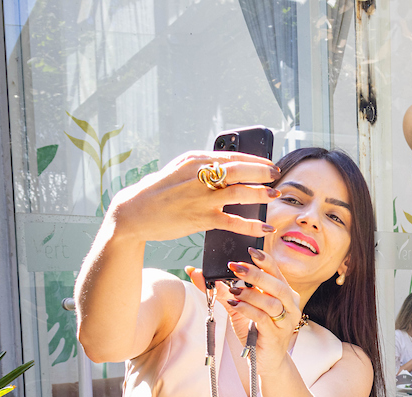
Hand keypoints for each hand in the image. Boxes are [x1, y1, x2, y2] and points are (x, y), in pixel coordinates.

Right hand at [110, 151, 278, 243]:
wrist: (134, 213)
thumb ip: (201, 168)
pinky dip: (252, 224)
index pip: (231, 156)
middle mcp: (199, 175)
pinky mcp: (200, 218)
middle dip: (262, 172)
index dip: (254, 160)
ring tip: (274, 195)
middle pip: (239, 170)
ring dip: (260, 194)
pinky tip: (264, 226)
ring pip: (239, 192)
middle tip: (277, 174)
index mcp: (194, 160)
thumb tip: (227, 167)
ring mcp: (200, 197)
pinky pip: (233, 221)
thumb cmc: (158, 192)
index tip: (269, 163)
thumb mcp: (179, 171)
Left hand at [185, 246, 303, 375]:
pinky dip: (247, 309)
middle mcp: (289, 306)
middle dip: (255, 273)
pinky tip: (235, 304)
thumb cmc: (256, 332)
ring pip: (271, 301)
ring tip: (233, 290)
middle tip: (235, 266)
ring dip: (250, 293)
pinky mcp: (276, 335)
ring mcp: (285, 321)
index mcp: (284, 294)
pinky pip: (262, 318)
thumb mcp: (238, 308)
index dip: (264, 260)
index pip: (277, 272)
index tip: (249, 250)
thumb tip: (196, 273)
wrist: (265, 362)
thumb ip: (222, 290)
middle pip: (276, 284)